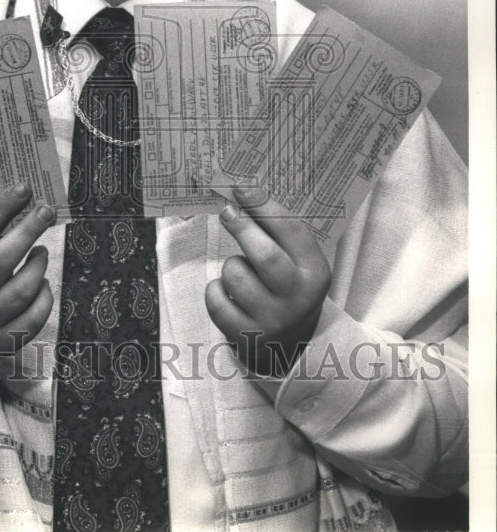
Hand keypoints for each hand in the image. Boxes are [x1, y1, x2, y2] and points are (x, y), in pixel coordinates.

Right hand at [0, 183, 54, 379]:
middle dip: (28, 231)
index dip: (0, 207)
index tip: (24, 188)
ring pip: (22, 290)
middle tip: (46, 211)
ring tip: (41, 253)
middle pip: (0, 261)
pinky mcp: (4, 343)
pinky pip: (34, 316)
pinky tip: (41, 283)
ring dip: (38, 265)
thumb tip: (22, 201)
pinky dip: (44, 295)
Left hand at [205, 186, 331, 376]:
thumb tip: (241, 193)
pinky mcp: (245, 336)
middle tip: (227, 211)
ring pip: (235, 275)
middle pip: (264, 255)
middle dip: (241, 226)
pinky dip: (216, 289)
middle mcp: (297, 298)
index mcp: (315, 273)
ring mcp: (271, 320)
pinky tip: (228, 293)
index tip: (241, 188)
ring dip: (230, 265)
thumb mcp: (297, 261)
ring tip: (241, 272)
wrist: (290, 343)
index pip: (292, 232)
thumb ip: (278, 232)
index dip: (264, 206)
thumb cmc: (287, 286)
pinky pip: (216, 299)